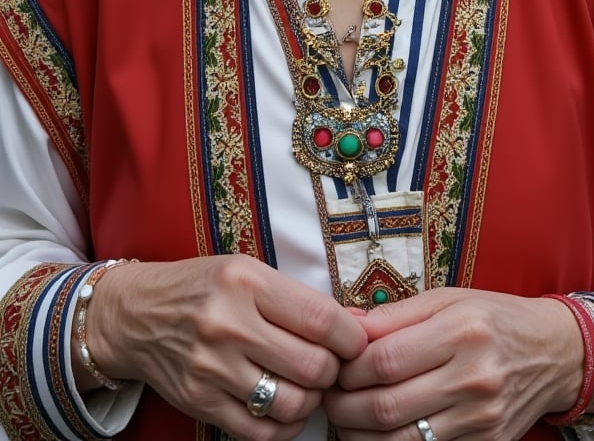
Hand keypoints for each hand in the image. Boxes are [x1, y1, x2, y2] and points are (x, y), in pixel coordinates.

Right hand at [84, 256, 368, 439]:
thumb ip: (295, 299)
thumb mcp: (247, 271)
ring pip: (291, 403)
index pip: (321, 319)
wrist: (137, 314)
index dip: (351, 337)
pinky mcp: (200, 403)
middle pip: (312, 366)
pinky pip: (261, 432)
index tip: (355, 341)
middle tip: (331, 365)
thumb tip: (352, 327)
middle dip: (334, 371)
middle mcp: (229, 324)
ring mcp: (212, 368)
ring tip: (307, 385)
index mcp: (246, 282)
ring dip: (311, 400)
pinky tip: (286, 410)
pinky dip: (285, 427)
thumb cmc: (202, 287)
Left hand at [326, 288, 582, 440]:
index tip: (335, 365)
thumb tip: (345, 325)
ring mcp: (482, 419)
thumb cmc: (494, 318)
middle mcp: (474, 378)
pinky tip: (378, 435)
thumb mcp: (448, 299)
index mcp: (462, 331)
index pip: (384, 360)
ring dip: (360, 436)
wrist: (553, 352)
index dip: (347, 368)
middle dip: (344, 407)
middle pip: (387, 407)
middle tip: (331, 397)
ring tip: (347, 420)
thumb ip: (396, 315)